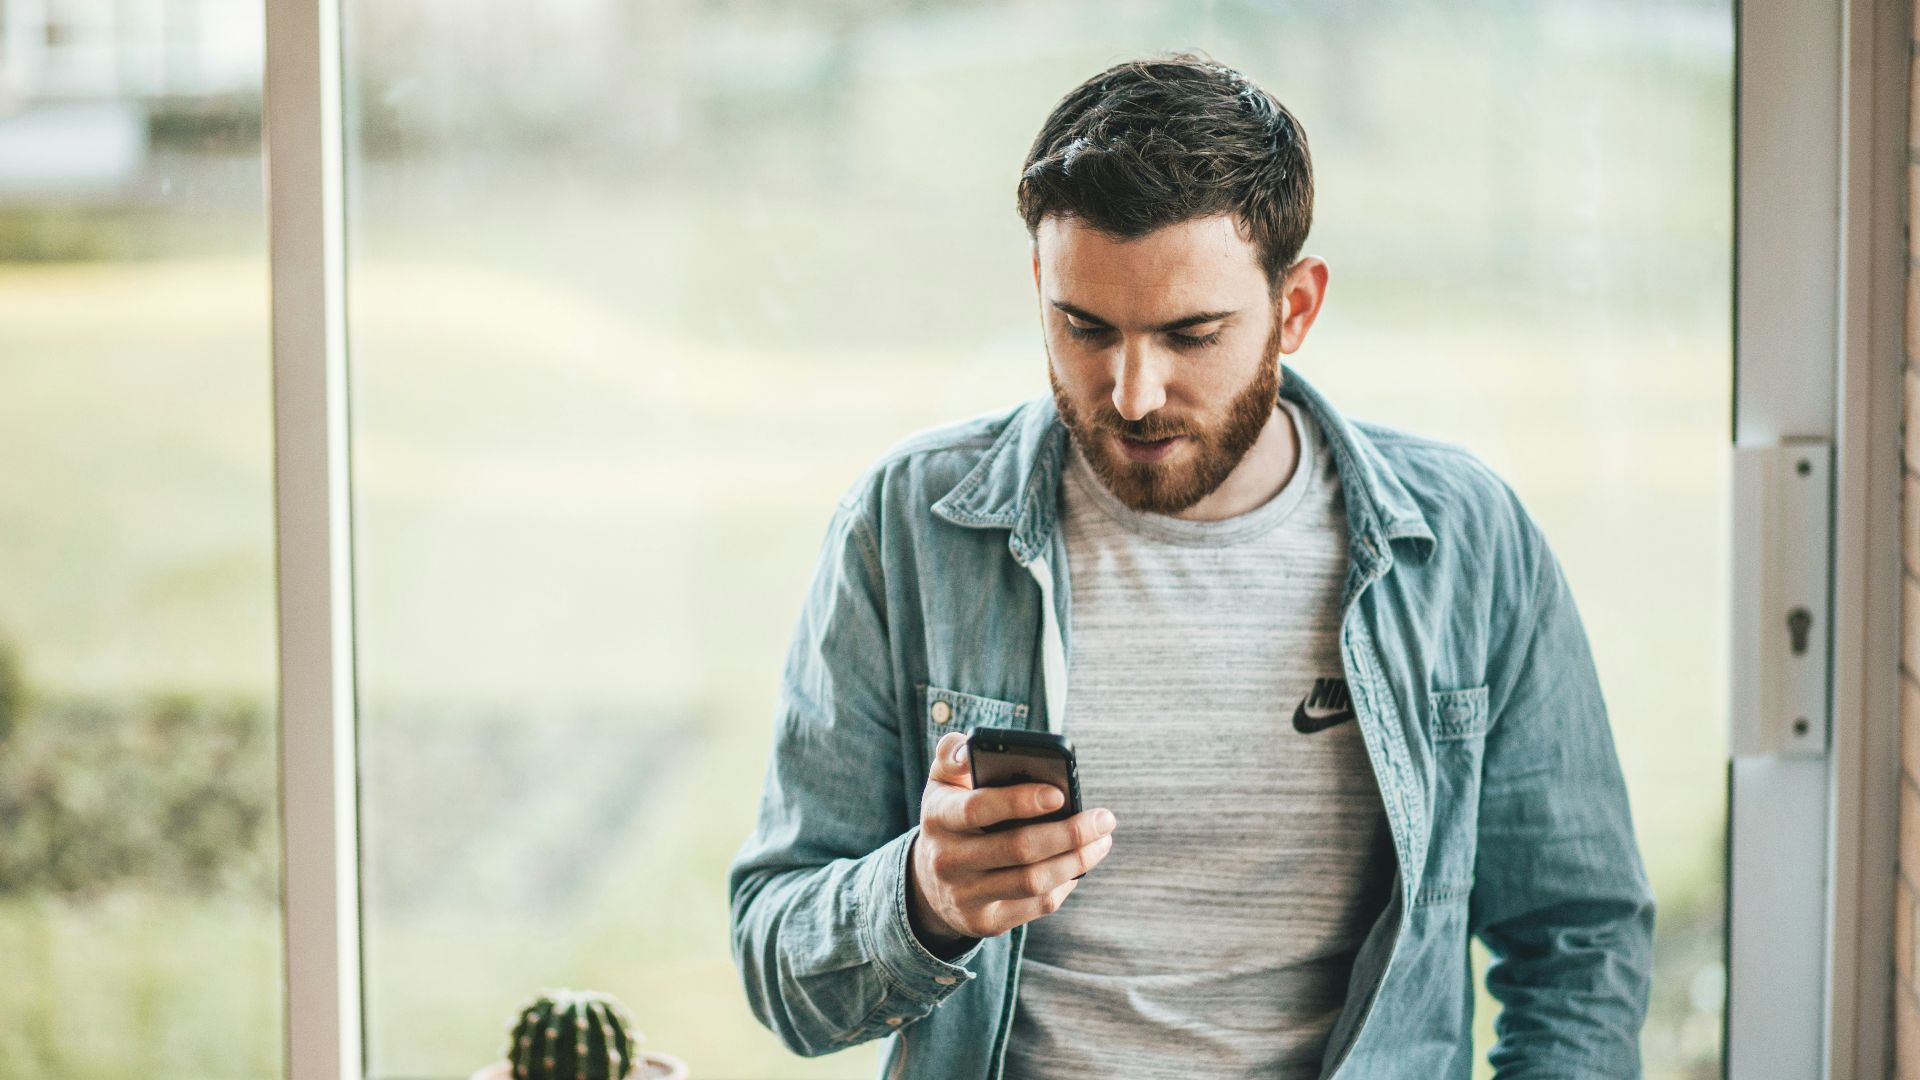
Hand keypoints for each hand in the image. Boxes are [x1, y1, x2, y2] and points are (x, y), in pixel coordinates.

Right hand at [906, 730, 1116, 951]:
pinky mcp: (984, 922)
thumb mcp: (942, 782)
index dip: (1019, 801)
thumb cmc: (951, 817)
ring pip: (1033, 881)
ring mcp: (965, 896)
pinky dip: (1064, 885)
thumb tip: (971, 750)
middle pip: (1018, 849)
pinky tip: (1078, 866)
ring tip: (1101, 841)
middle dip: (1069, 833)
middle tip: (1104, 819)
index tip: (1060, 793)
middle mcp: (947, 860)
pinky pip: (1035, 905)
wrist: (928, 881)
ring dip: (1076, 860)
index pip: (978, 808)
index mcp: (938, 817)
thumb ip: (954, 755)